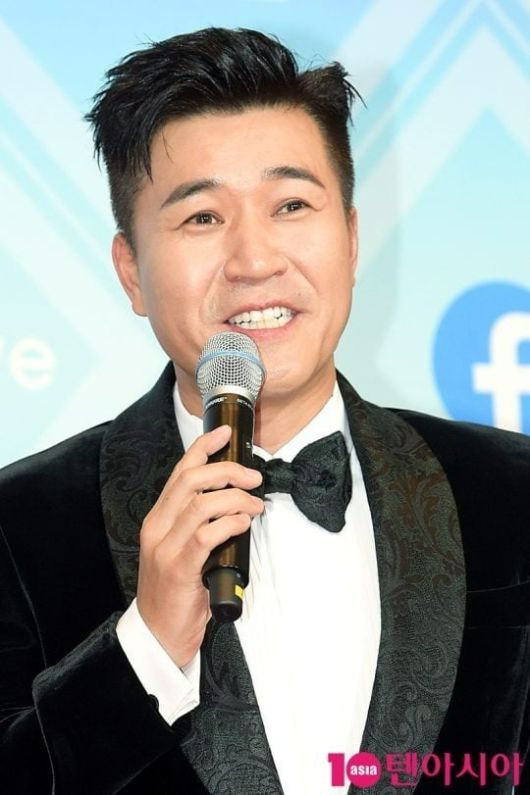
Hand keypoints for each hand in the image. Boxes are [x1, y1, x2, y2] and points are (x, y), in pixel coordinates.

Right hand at [136, 425, 262, 667]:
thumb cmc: (177, 592)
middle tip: (252, 476)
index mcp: (158, 519)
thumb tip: (237, 502)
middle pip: (190, 480)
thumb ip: (200, 525)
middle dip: (226, 469)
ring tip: (254, 504)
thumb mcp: (183, 550)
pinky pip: (206, 535)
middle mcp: (158, 527)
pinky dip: (230, 522)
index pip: (180, 472)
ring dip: (235, 498)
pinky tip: (243, 523)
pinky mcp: (179, 569)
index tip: (225, 433)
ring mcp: (165, 547)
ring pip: (200, 503)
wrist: (158, 635)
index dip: (203, 448)